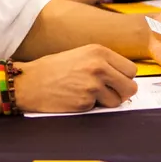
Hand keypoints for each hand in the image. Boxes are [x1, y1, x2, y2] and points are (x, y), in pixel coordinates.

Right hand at [15, 45, 137, 111]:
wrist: (28, 82)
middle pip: (130, 87)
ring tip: (89, 94)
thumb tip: (125, 77)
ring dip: (107, 102)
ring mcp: (92, 86)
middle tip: (110, 92)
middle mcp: (99, 67)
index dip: (125, 78)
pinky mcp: (85, 103)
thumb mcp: (82, 54)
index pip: (131, 69)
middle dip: (122, 92)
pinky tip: (76, 98)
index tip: (117, 81)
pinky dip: (90, 106)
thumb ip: (104, 63)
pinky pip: (99, 109)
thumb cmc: (53, 68)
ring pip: (117, 101)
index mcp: (99, 52)